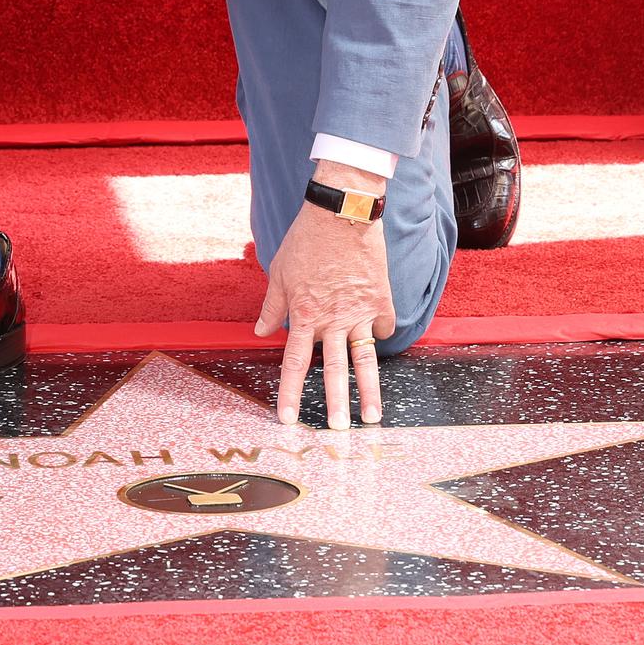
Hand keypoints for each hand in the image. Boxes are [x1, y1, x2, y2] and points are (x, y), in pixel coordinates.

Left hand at [253, 160, 396, 428]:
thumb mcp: (279, 272)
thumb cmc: (306, 239)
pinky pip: (383, 326)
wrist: (341, 211)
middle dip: (334, 405)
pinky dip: (381, 334)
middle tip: (337, 432)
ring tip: (374, 417)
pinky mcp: (381, 299)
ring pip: (365, 360)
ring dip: (369, 391)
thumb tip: (261, 332)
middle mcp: (331, 320)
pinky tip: (380, 338)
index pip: (294, 363)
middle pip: (333, 371)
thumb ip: (272, 307)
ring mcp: (359, 312)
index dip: (289, 393)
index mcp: (303, 315)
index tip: (287, 419)